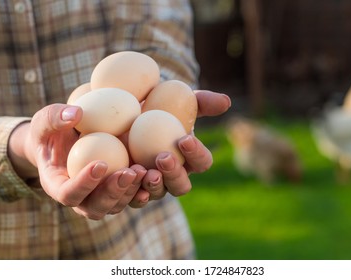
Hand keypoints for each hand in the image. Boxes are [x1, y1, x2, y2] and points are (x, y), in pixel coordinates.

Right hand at [8, 104, 144, 219]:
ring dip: (130, 192)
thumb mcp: (45, 120)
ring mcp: (100, 197)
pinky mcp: (118, 191)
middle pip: (95, 207)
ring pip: (116, 206)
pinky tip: (155, 174)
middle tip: (128, 172)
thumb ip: (54, 117)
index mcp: (57, 186)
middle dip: (113, 192)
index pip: (68, 194)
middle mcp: (80, 198)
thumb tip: (76, 114)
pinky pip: (131, 198)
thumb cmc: (52, 130)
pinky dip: (144, 189)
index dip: (84, 184)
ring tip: (143, 170)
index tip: (100, 164)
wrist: (68, 138)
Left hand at [128, 90, 230, 207]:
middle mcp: (174, 177)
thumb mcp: (180, 99)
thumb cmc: (158, 105)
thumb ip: (203, 101)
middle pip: (181, 186)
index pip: (202, 162)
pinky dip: (131, 190)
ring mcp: (152, 186)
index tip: (184, 139)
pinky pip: (132, 197)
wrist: (125, 112)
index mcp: (191, 159)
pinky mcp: (130, 189)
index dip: (196, 153)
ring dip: (153, 185)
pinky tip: (127, 176)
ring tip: (143, 169)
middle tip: (163, 157)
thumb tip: (226, 102)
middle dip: (174, 174)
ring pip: (158, 194)